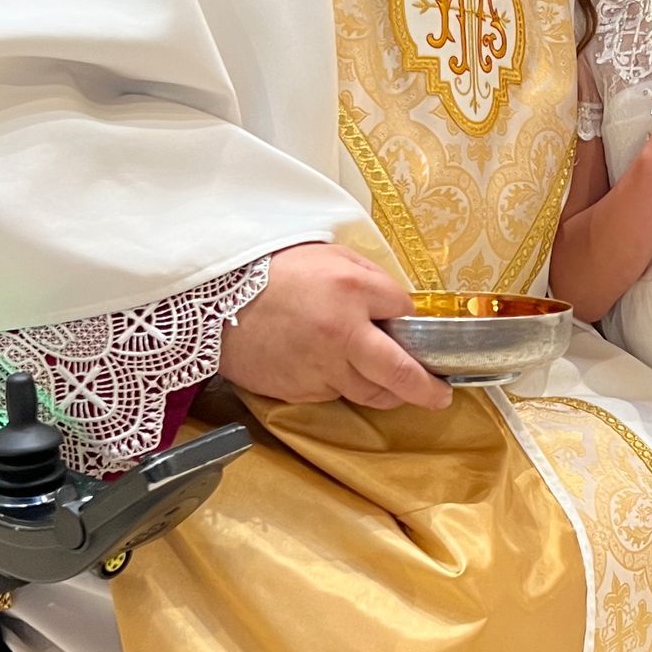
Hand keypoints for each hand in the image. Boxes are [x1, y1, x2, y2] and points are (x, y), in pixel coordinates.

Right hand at [214, 241, 452, 410]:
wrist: (211, 301)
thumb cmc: (270, 271)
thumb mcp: (327, 255)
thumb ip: (368, 279)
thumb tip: (396, 307)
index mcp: (353, 290)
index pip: (406, 313)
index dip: (411, 321)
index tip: (416, 330)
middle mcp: (344, 334)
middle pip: (401, 374)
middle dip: (428, 389)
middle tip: (441, 395)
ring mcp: (322, 368)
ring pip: (371, 393)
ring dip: (388, 393)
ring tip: (395, 388)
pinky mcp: (300, 390)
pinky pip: (334, 394)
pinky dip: (341, 387)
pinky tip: (333, 370)